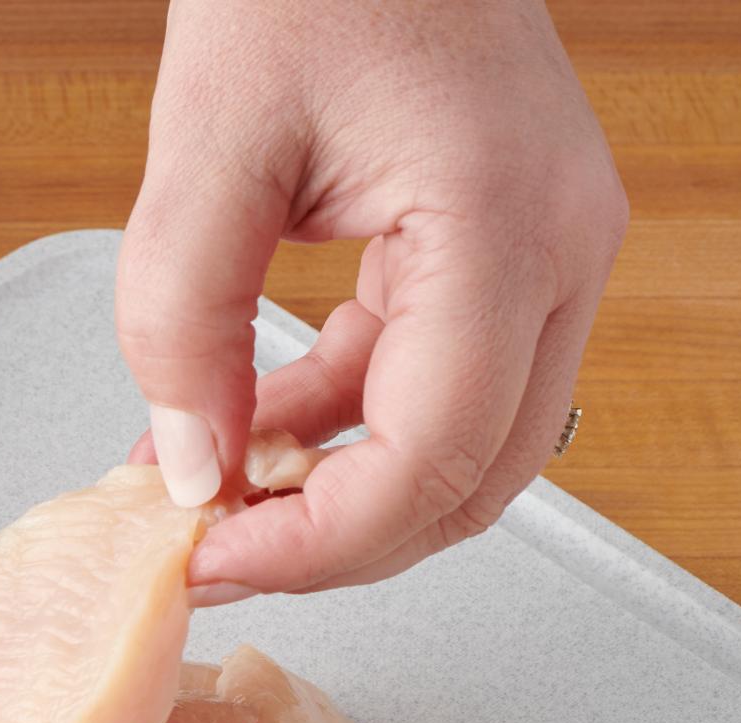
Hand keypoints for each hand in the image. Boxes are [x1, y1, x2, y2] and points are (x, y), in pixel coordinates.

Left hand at [117, 0, 626, 602]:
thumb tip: (191, 467)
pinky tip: (239, 424)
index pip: (435, 457)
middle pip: (470, 480)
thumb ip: (182, 317)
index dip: (318, 543)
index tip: (212, 560)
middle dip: (333, 539)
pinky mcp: (500, 254)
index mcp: (508, 226)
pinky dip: (337, 422)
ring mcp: (544, 256)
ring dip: (330, 486)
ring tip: (203, 488)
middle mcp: (558, 253)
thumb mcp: (209, 144)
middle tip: (210, 553)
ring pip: (457, 445)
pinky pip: (429, 383)